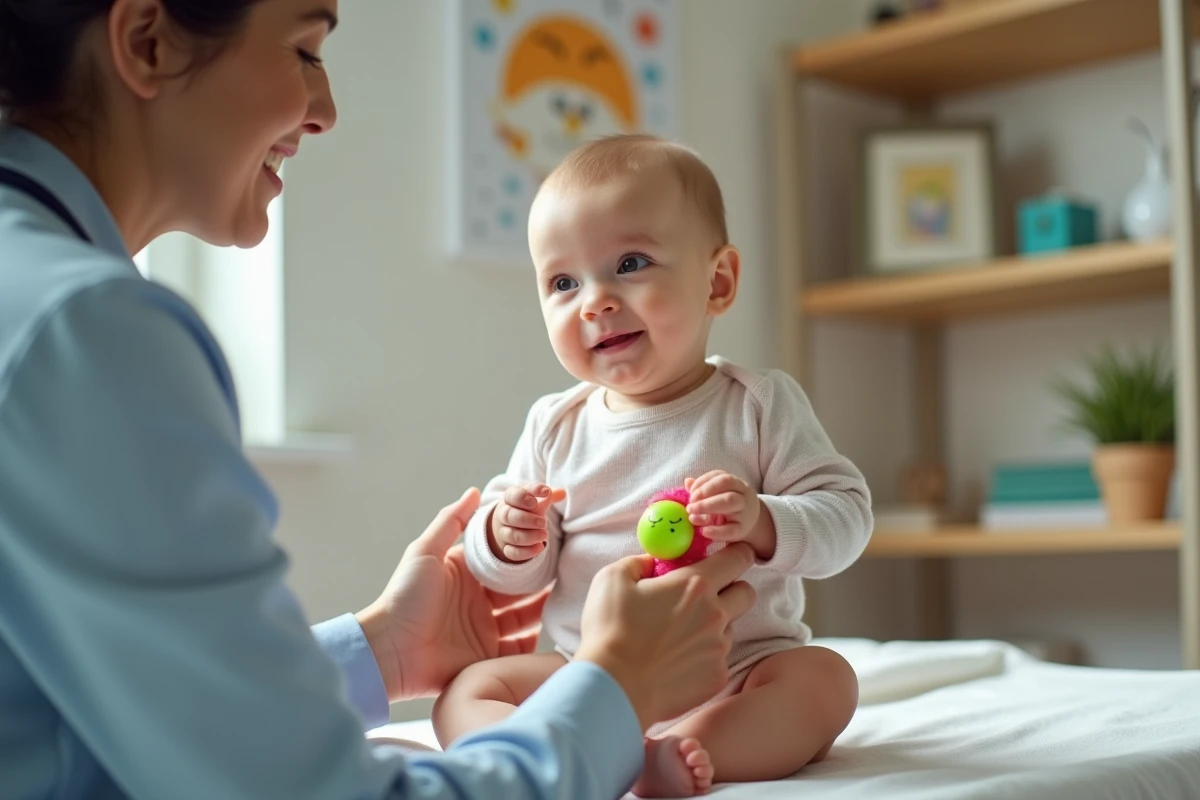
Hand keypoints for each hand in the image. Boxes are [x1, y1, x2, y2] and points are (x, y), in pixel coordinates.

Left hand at [355, 488, 549, 701]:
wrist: (391, 651)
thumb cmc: (404, 598)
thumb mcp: (425, 552)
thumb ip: (451, 521)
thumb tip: (474, 491)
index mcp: (465, 577)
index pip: (501, 561)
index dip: (523, 552)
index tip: (547, 540)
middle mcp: (476, 603)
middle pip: (517, 589)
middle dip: (540, 580)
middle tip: (566, 570)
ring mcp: (483, 631)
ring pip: (524, 617)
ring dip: (543, 608)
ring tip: (566, 596)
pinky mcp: (487, 658)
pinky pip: (519, 650)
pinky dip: (536, 641)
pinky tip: (552, 629)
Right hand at [488, 483, 565, 562]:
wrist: (511, 524)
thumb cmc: (526, 507)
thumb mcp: (536, 498)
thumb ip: (548, 495)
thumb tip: (562, 493)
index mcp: (510, 498)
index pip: (513, 495)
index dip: (525, 497)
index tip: (544, 495)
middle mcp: (504, 514)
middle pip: (509, 516)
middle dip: (527, 519)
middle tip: (543, 522)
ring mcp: (504, 532)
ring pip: (512, 535)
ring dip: (530, 536)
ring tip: (544, 535)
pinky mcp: (507, 548)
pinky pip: (512, 552)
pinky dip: (526, 552)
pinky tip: (539, 548)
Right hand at [574, 543, 756, 731]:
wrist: (614, 688)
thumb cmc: (610, 631)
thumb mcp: (612, 579)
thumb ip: (639, 562)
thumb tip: (653, 561)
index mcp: (694, 585)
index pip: (738, 558)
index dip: (737, 553)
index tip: (730, 555)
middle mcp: (715, 614)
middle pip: (746, 592)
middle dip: (733, 588)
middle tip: (706, 594)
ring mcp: (719, 648)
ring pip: (730, 627)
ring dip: (713, 625)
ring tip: (678, 635)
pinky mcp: (717, 676)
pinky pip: (719, 658)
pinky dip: (704, 655)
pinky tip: (676, 660)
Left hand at [686, 471, 775, 560]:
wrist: (751, 526)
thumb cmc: (729, 509)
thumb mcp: (718, 497)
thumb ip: (703, 489)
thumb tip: (688, 482)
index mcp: (736, 484)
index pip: (721, 476)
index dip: (704, 482)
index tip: (690, 492)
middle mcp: (743, 494)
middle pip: (727, 484)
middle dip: (705, 491)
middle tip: (689, 504)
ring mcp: (745, 511)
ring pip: (730, 502)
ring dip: (708, 506)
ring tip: (692, 516)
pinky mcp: (742, 530)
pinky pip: (731, 530)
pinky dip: (716, 531)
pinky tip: (704, 531)